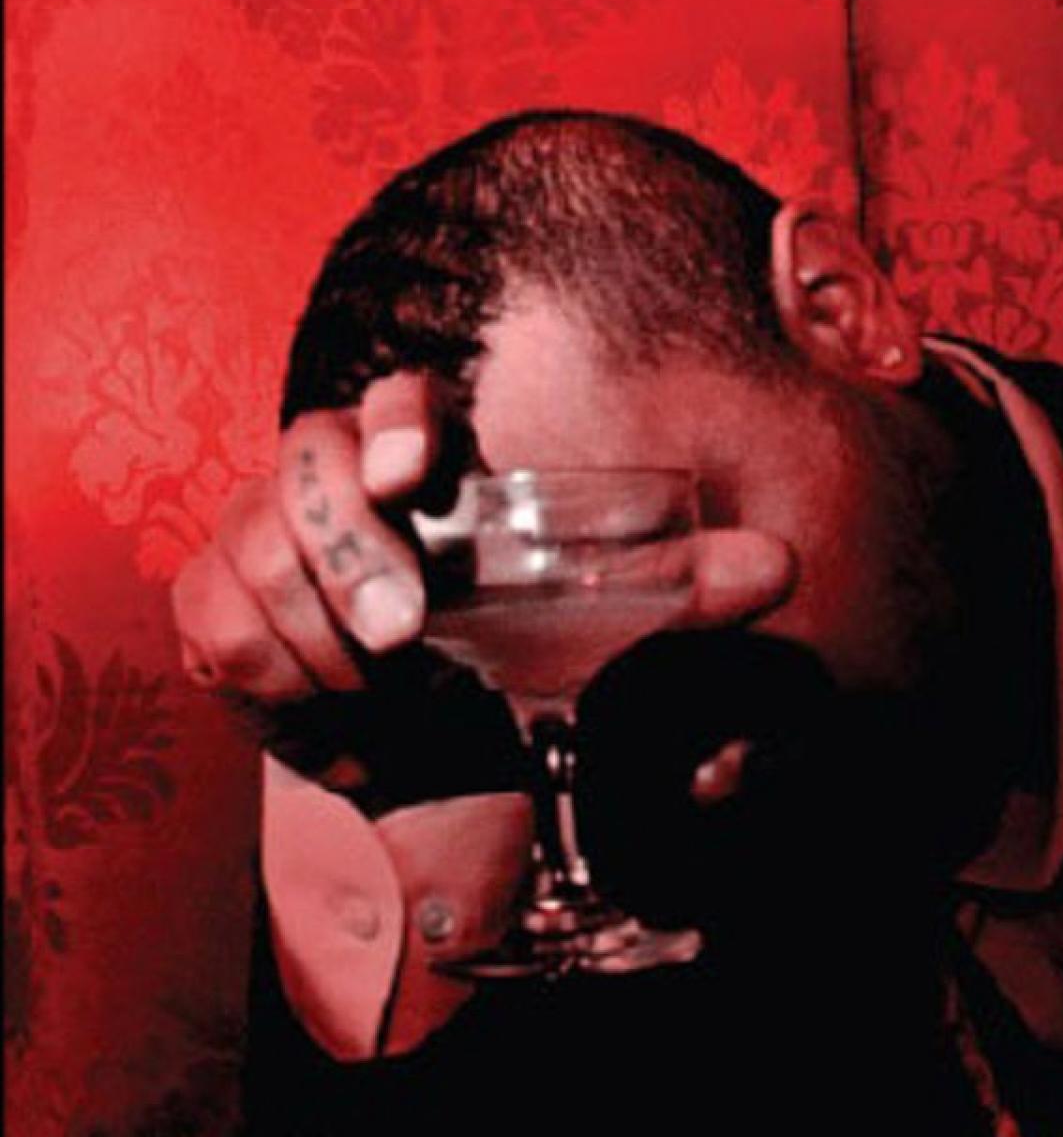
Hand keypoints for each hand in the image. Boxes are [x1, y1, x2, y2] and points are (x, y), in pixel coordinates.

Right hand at [170, 371, 797, 779]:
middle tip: (400, 636)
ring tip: (385, 687)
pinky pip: (218, 631)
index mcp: (421, 458)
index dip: (393, 421)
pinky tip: (332, 707)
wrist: (426, 734)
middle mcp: (328, 477)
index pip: (390, 401)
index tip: (413, 471)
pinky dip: (279, 680)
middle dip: (349, 555)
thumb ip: (684, 591)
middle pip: (304, 473)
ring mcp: (255, 533)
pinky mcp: (209, 604)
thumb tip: (780, 569)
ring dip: (324, 642)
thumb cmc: (510, 649)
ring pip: (256, 560)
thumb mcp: (600, 621)